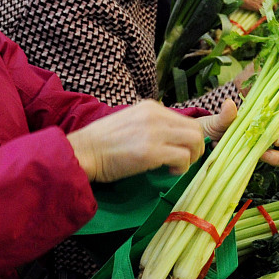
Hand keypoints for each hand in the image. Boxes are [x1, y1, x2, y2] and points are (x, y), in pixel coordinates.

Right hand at [67, 100, 206, 180]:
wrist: (82, 152)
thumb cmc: (103, 143)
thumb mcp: (130, 121)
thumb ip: (152, 124)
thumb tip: (172, 137)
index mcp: (151, 107)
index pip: (185, 119)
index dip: (189, 137)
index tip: (183, 150)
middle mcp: (155, 115)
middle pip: (195, 129)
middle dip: (196, 148)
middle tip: (185, 161)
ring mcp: (154, 133)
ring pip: (194, 141)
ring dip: (192, 157)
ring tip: (177, 166)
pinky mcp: (152, 152)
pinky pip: (183, 158)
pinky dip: (182, 168)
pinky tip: (169, 171)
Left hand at [198, 99, 278, 166]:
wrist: (198, 141)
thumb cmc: (211, 127)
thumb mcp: (217, 121)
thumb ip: (225, 116)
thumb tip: (229, 103)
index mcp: (256, 125)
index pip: (275, 128)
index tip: (277, 140)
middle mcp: (257, 139)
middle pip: (275, 148)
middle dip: (277, 154)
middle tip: (268, 154)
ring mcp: (251, 152)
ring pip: (268, 159)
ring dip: (268, 161)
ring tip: (259, 159)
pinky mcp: (243, 164)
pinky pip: (251, 168)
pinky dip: (249, 169)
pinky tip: (242, 166)